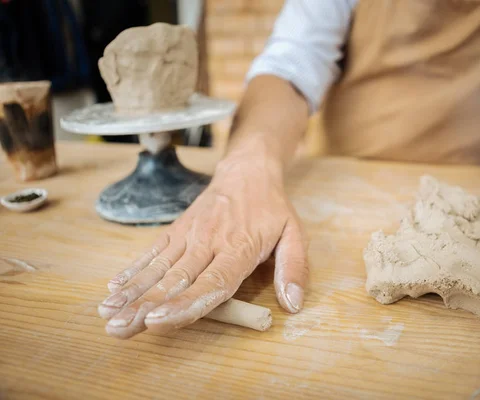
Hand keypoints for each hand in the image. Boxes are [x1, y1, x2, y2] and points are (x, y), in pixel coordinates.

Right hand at [97, 156, 308, 338]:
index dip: (184, 305)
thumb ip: (294, 269)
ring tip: (108, 313)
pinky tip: (114, 287)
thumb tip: (293, 305)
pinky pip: (153, 251)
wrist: (247, 171)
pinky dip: (132, 269)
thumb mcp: (295, 235)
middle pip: (176, 280)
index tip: (157, 320)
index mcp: (239, 248)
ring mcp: (189, 234)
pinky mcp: (177, 230)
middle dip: (145, 306)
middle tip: (118, 328)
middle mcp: (209, 242)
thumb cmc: (272, 209)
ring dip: (132, 292)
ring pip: (158, 267)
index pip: (211, 282)